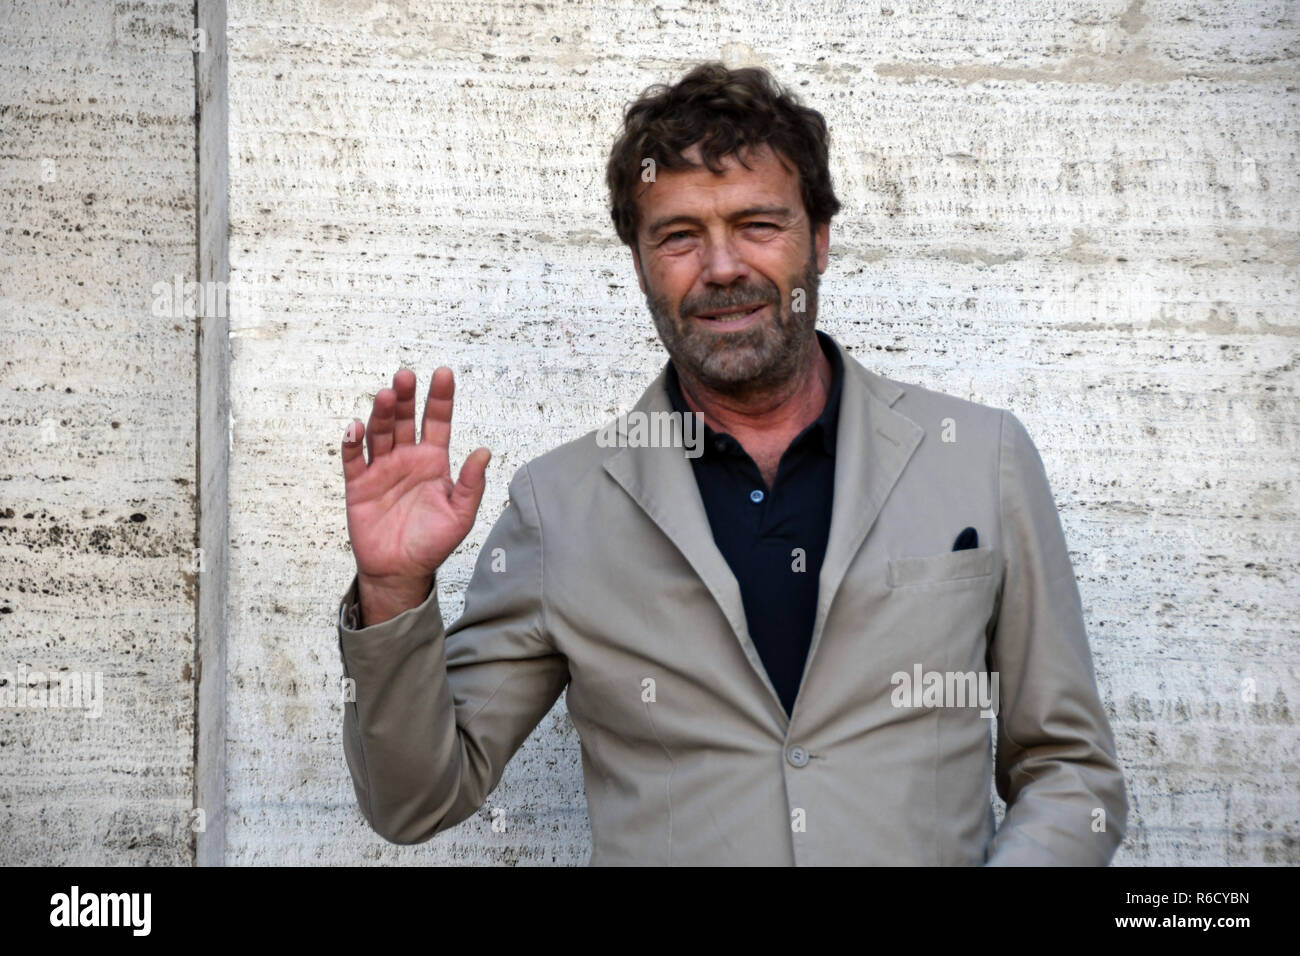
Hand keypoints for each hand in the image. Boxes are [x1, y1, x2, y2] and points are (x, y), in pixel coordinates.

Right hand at [341, 368, 489, 617]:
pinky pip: (354, 458)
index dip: (440, 398)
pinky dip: (352, 442)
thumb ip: (470, 485)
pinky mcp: (359, 484)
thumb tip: (485, 452)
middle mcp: (407, 458)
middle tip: (406, 377)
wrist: (401, 572)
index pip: (437, 421)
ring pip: (380, 432)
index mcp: (433, 460)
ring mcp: (382, 468)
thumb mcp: (460, 515)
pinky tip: (356, 428)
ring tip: (386, 396)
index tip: (444, 374)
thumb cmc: (432, 542)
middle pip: (405, 419)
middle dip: (406, 397)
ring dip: (382, 413)